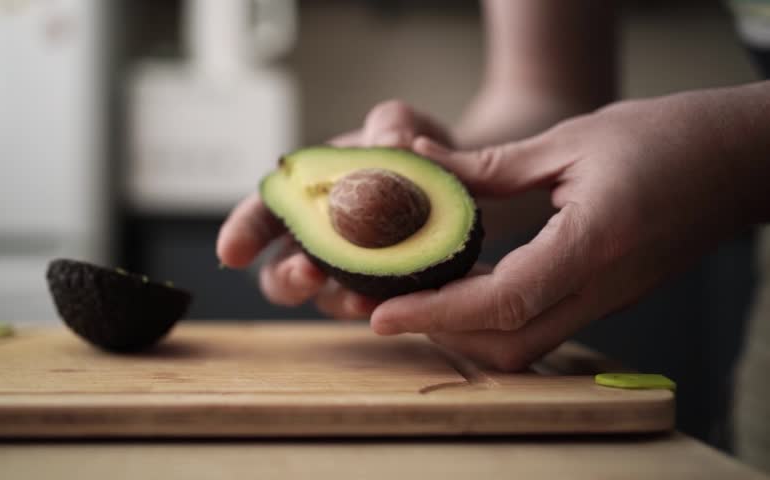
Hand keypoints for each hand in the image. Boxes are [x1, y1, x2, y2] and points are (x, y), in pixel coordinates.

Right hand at [217, 100, 453, 318]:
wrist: (458, 179)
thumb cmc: (412, 151)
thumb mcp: (401, 126)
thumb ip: (390, 124)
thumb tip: (393, 141)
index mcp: (304, 198)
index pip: (262, 216)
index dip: (242, 234)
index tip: (231, 253)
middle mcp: (316, 241)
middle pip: (279, 272)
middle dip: (287, 277)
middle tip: (307, 273)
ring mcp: (346, 272)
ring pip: (324, 299)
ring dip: (335, 300)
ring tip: (358, 299)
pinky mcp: (381, 291)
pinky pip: (372, 306)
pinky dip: (378, 306)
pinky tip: (392, 302)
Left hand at [371, 85, 769, 370]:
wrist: (737, 162)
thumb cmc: (666, 139)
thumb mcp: (571, 140)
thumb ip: (490, 165)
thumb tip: (421, 162)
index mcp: (594, 242)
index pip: (503, 299)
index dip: (437, 313)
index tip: (385, 314)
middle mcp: (601, 287)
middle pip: (508, 343)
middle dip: (440, 333)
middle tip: (386, 307)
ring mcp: (607, 300)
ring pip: (524, 346)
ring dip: (464, 333)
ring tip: (415, 298)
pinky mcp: (606, 298)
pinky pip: (541, 326)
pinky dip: (492, 319)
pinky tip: (461, 287)